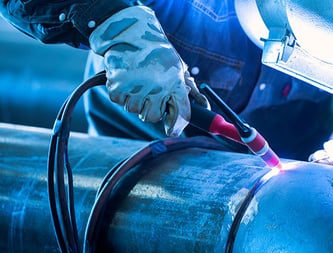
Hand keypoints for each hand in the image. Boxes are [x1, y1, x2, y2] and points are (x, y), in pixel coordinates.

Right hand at [89, 6, 205, 135]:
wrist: (131, 33)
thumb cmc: (158, 52)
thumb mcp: (178, 68)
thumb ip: (191, 89)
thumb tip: (206, 106)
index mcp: (176, 83)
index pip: (181, 114)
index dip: (176, 126)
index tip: (172, 130)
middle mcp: (158, 88)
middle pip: (152, 117)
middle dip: (151, 109)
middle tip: (149, 95)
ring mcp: (137, 88)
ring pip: (134, 110)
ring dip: (135, 100)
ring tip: (137, 82)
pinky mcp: (118, 86)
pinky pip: (119, 101)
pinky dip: (120, 93)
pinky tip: (126, 79)